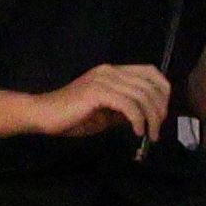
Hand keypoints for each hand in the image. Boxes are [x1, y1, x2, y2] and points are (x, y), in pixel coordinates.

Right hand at [32, 63, 176, 143]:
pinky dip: (138, 120)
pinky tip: (137, 131)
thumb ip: (125, 109)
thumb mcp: (106, 113)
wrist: (42, 115)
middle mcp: (111, 71)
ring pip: (142, 96)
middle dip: (160, 109)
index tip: (162, 112)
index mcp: (114, 72)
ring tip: (150, 134)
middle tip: (157, 129)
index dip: (163, 90)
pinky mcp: (97, 92)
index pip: (150, 71)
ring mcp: (104, 80)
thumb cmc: (72, 116)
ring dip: (152, 118)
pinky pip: (129, 105)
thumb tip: (147, 116)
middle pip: (151, 85)